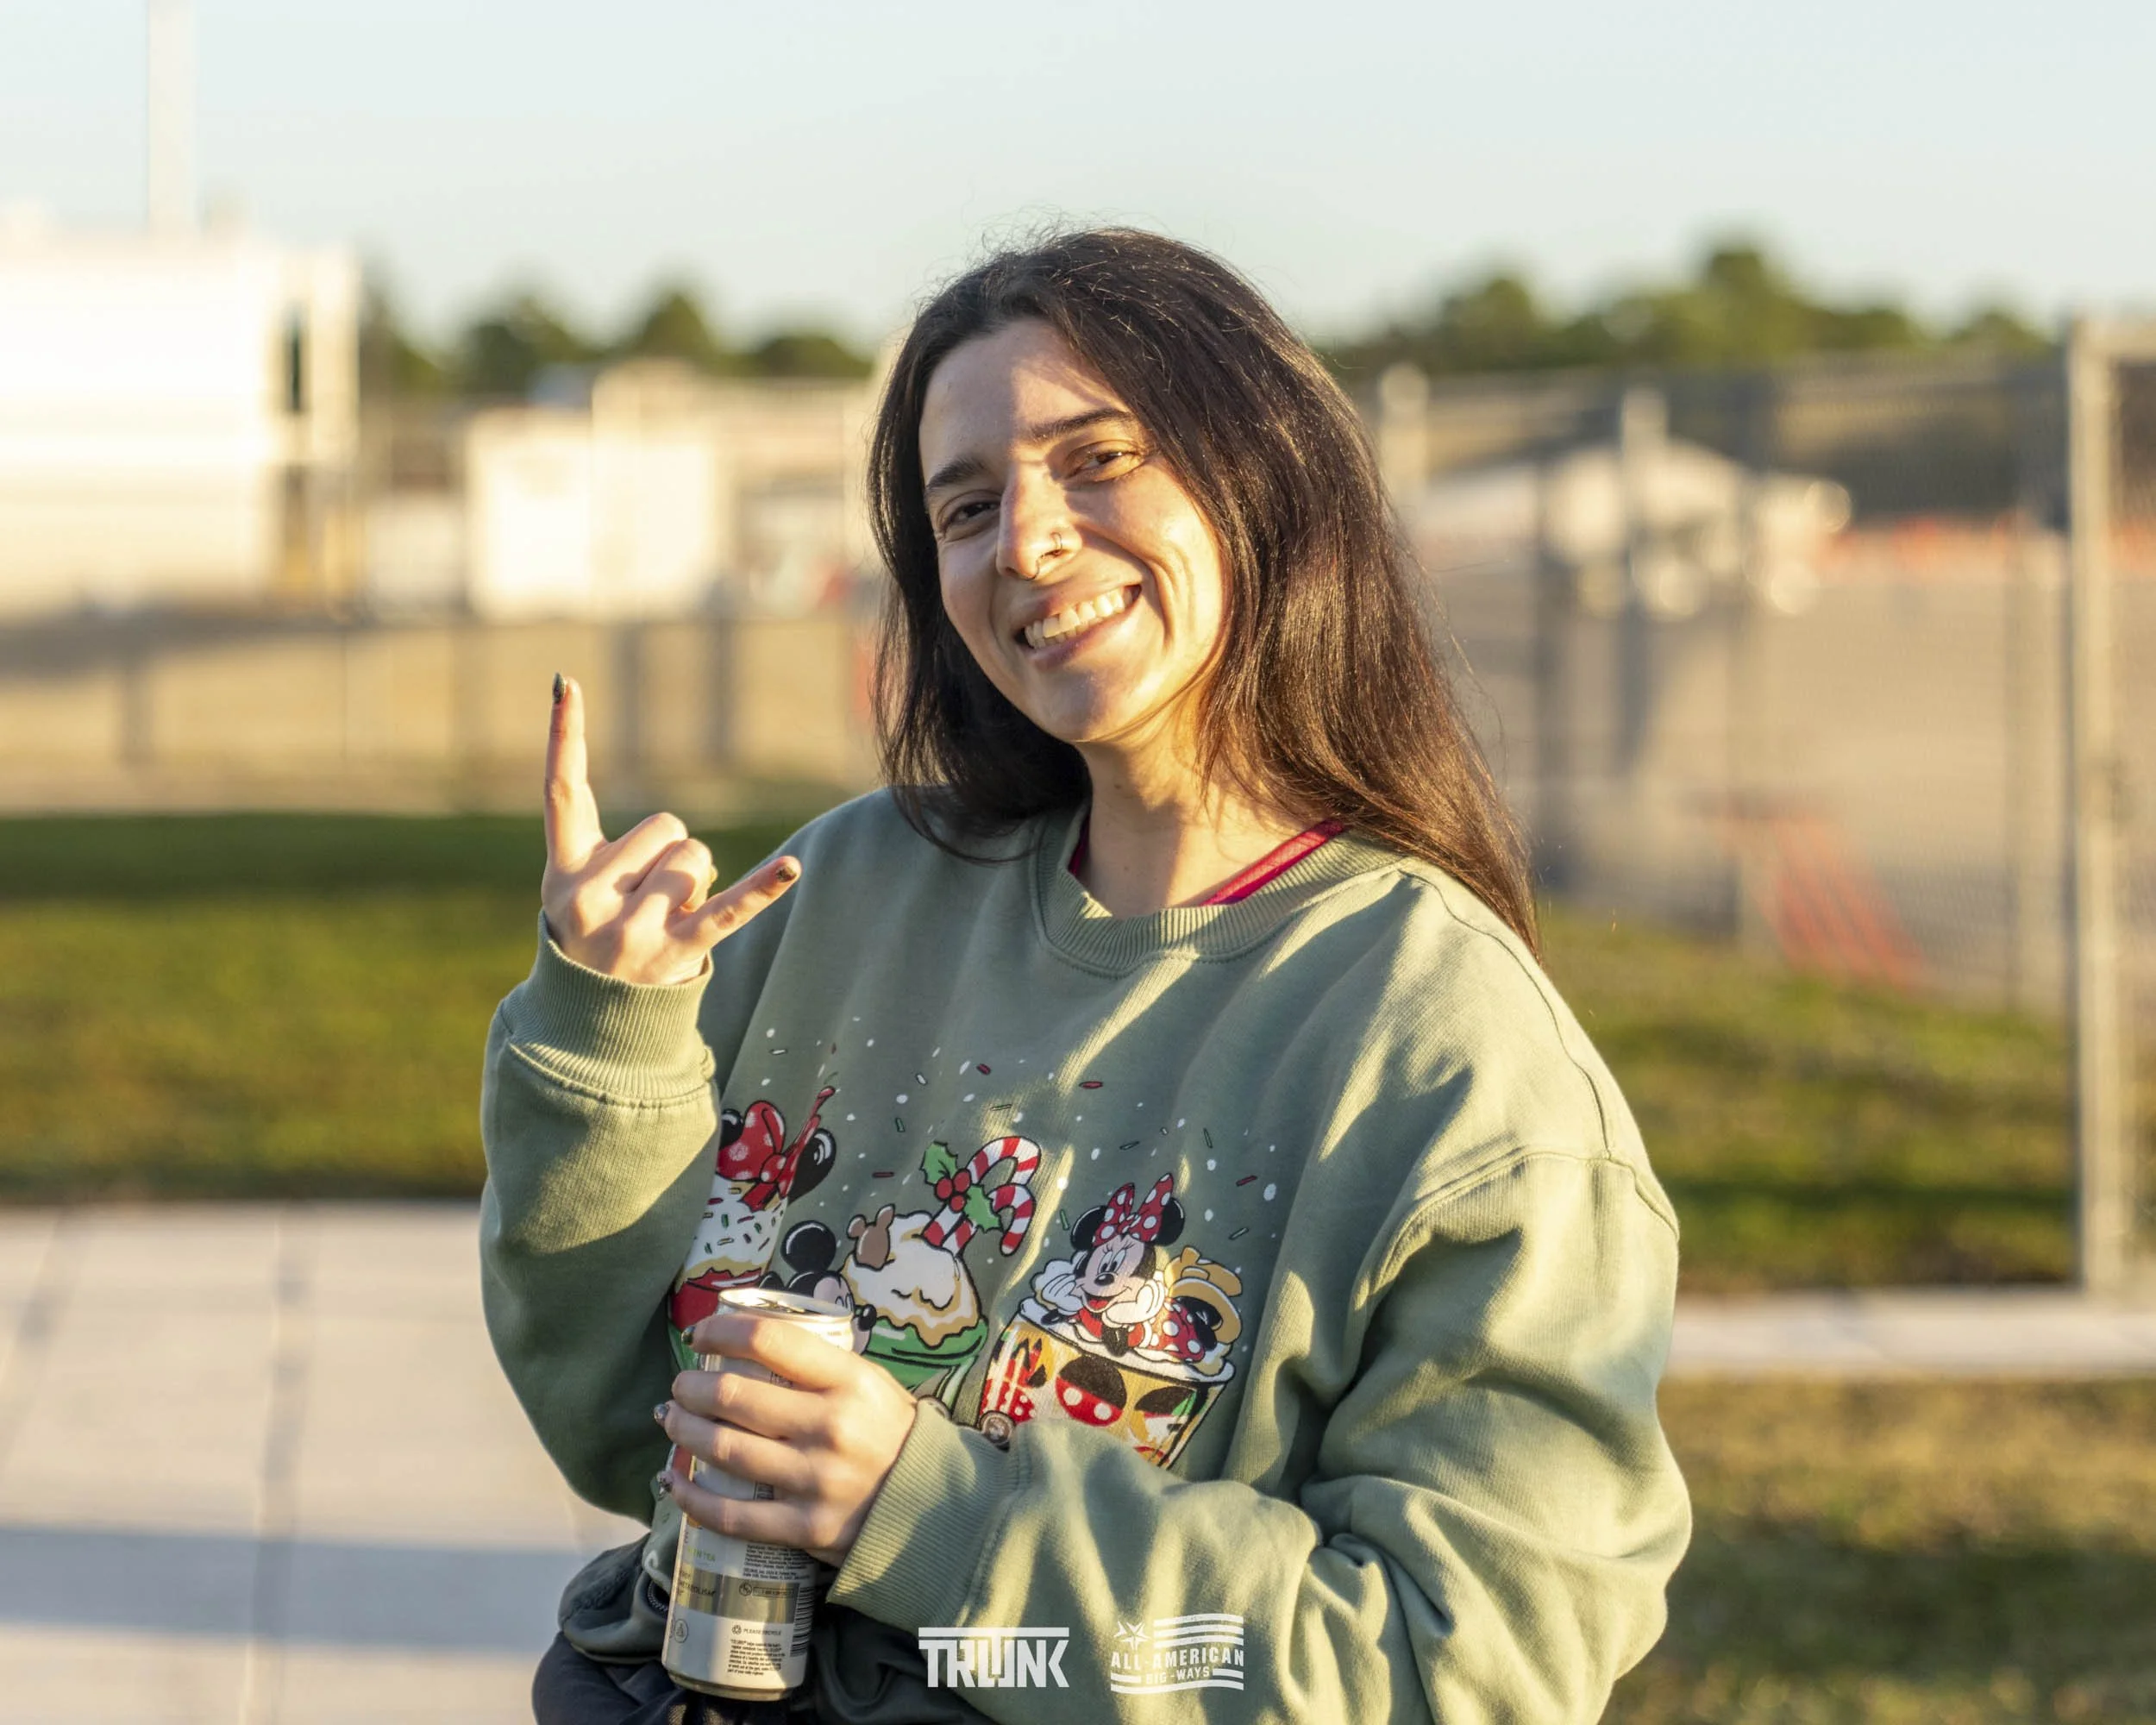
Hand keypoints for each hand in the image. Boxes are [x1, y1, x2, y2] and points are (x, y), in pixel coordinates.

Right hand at [540, 674, 798, 983]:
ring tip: (666, 916)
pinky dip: (762, 888)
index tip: (567, 683)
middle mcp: (589, 897)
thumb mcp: (578, 880)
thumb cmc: (595, 926)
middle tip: (647, 897)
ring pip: (696, 856)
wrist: (595, 1015)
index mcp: (564, 870)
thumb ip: (588, 822)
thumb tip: (567, 700)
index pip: (561, 790)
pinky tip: (792, 867)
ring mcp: (632, 928)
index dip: (564, 736)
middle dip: (671, 852)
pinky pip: (729, 908)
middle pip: (666, 827)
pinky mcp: (678, 950)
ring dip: (696, 880)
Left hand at [657, 1309, 920, 1566]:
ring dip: (682, 1432)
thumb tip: (752, 1343)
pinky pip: (733, 1515)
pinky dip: (692, 1498)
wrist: (937, 1507)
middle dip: (691, 1387)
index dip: (721, 1331)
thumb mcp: (871, 1384)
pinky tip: (672, 1482)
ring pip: (724, 1450)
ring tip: (670, 1420)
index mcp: (848, 1381)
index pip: (769, 1341)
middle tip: (680, 1385)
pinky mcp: (804, 1527)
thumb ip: (819, 1366)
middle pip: (733, 1396)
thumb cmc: (894, 1435)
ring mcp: (814, 1479)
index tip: (700, 1334)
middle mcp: (829, 1426)